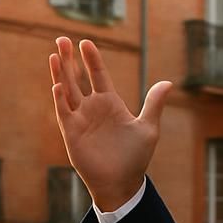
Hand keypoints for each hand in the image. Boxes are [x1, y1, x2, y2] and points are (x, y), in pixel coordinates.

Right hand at [49, 36, 172, 210]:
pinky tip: (58, 85)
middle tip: (62, 38)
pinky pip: (63, 113)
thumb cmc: (135, 158)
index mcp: (110, 103)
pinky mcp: (72, 133)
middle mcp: (92, 108)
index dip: (92, 59)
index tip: (86, 42)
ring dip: (60, 73)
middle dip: (70, 59)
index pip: (98, 75)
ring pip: (67, 90)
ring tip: (54, 54)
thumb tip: (168, 82)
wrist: (122, 183)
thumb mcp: (148, 128)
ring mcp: (80, 119)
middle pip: (77, 78)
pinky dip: (60, 99)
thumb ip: (154, 104)